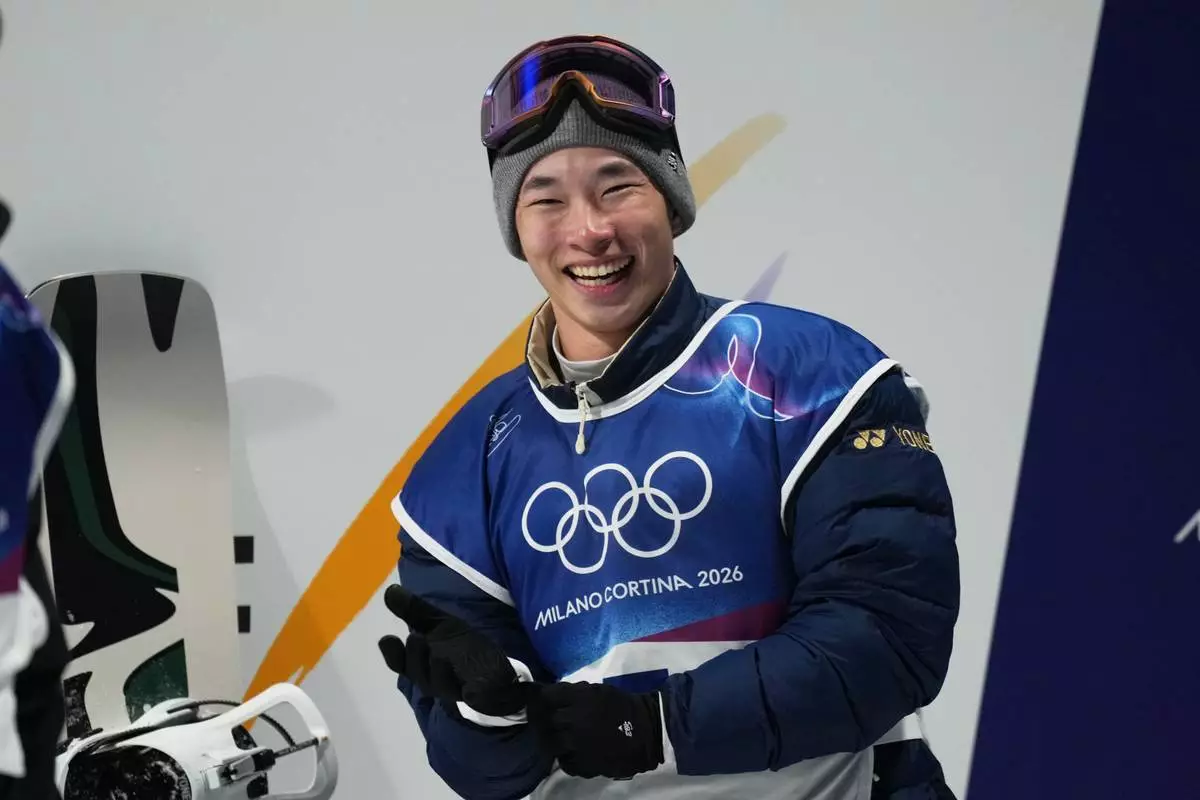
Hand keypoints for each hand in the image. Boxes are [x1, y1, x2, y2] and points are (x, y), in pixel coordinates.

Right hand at [377, 584, 526, 716]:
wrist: (497, 671)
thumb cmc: (464, 648)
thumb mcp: (441, 625)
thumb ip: (416, 612)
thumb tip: (389, 590)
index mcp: (421, 663)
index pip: (399, 662)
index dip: (393, 653)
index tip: (387, 639)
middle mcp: (433, 679)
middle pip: (417, 673)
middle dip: (415, 656)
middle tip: (417, 637)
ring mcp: (455, 690)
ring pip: (439, 684)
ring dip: (437, 669)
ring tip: (438, 655)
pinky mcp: (477, 697)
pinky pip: (469, 695)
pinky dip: (469, 690)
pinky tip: (467, 684)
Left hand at [527, 682, 663, 779]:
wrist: (647, 732)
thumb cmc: (623, 707)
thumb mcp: (598, 691)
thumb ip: (575, 693)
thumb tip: (555, 696)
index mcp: (578, 698)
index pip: (548, 696)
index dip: (544, 698)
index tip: (546, 702)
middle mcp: (573, 721)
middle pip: (548, 720)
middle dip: (549, 720)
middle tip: (554, 722)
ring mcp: (576, 744)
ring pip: (552, 744)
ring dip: (555, 741)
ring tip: (562, 740)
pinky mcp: (584, 764)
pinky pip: (565, 762)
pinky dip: (567, 758)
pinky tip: (574, 753)